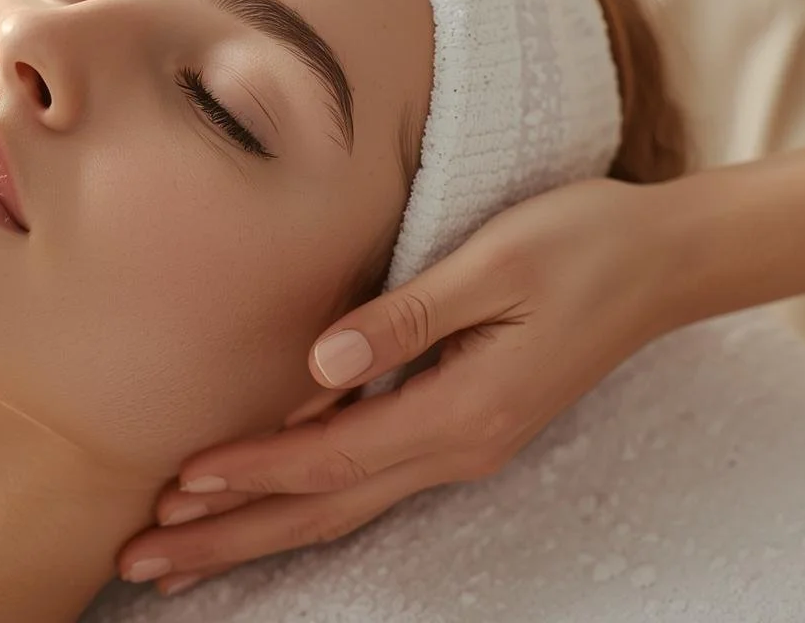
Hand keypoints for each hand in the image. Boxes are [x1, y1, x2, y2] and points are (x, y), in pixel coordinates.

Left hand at [117, 177, 687, 595]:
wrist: (661, 264)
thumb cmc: (579, 245)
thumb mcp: (496, 262)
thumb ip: (409, 314)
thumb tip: (323, 358)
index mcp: (461, 410)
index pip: (331, 456)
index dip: (251, 469)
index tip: (177, 481)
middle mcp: (456, 448)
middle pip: (323, 509)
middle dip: (230, 537)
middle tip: (143, 559)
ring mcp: (459, 448)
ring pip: (341, 509)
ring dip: (257, 533)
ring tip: (180, 558)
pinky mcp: (458, 430)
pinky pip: (366, 485)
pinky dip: (303, 506)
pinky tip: (264, 510)